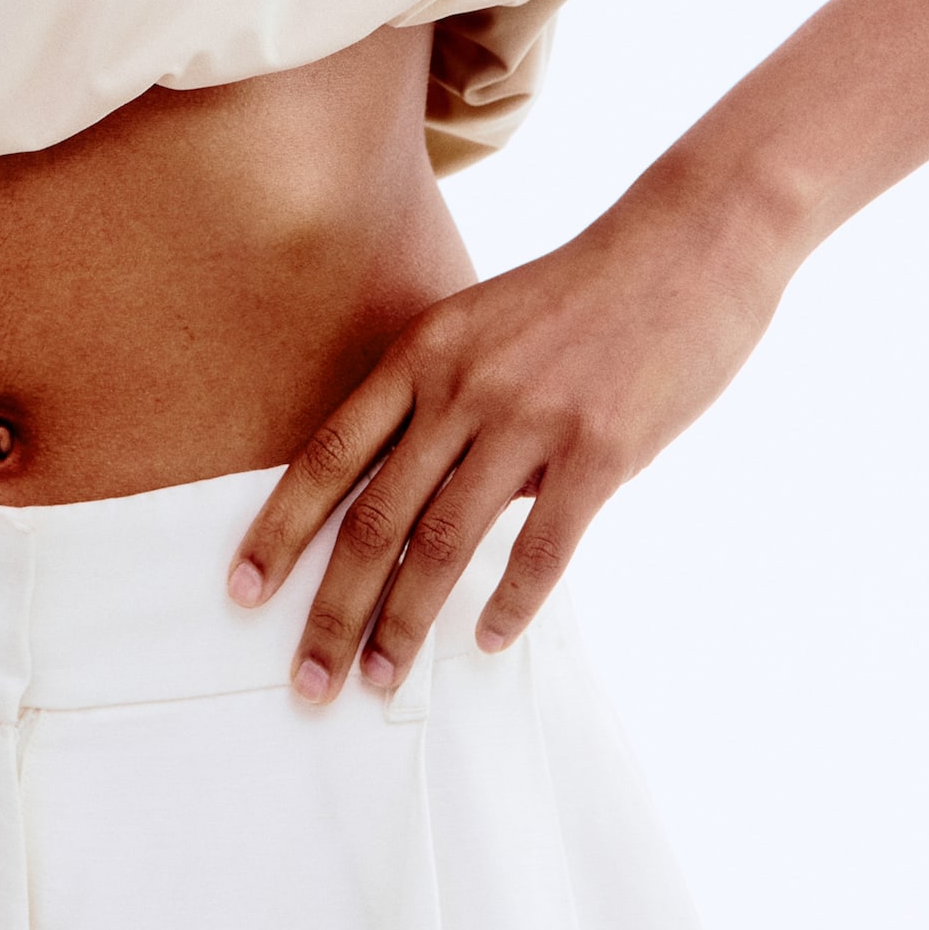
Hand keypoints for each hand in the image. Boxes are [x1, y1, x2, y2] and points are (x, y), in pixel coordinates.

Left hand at [227, 173, 788, 702]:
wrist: (686, 248)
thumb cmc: (580, 295)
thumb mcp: (483, 325)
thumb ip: (441, 400)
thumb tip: (410, 496)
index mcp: (423, 352)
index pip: (327, 455)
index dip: (280, 529)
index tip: (242, 590)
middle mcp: (461, 388)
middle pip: (374, 517)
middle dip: (332, 609)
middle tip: (307, 681)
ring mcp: (529, 420)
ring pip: (444, 545)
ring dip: (405, 624)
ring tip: (380, 680)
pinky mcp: (600, 452)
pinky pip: (541, 550)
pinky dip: (509, 606)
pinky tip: (486, 641)